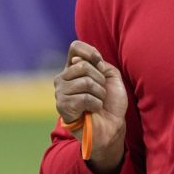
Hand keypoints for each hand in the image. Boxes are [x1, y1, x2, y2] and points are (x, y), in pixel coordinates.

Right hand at [54, 41, 127, 172]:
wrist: (112, 126)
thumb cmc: (111, 102)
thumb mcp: (111, 76)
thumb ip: (100, 63)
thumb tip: (80, 61)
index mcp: (74, 68)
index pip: (75, 47)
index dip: (90, 51)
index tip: (100, 62)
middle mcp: (63, 78)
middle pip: (83, 65)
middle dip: (100, 78)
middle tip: (100, 91)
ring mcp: (60, 92)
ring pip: (86, 82)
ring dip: (99, 93)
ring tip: (98, 102)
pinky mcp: (62, 106)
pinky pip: (84, 97)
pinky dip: (96, 104)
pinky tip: (93, 110)